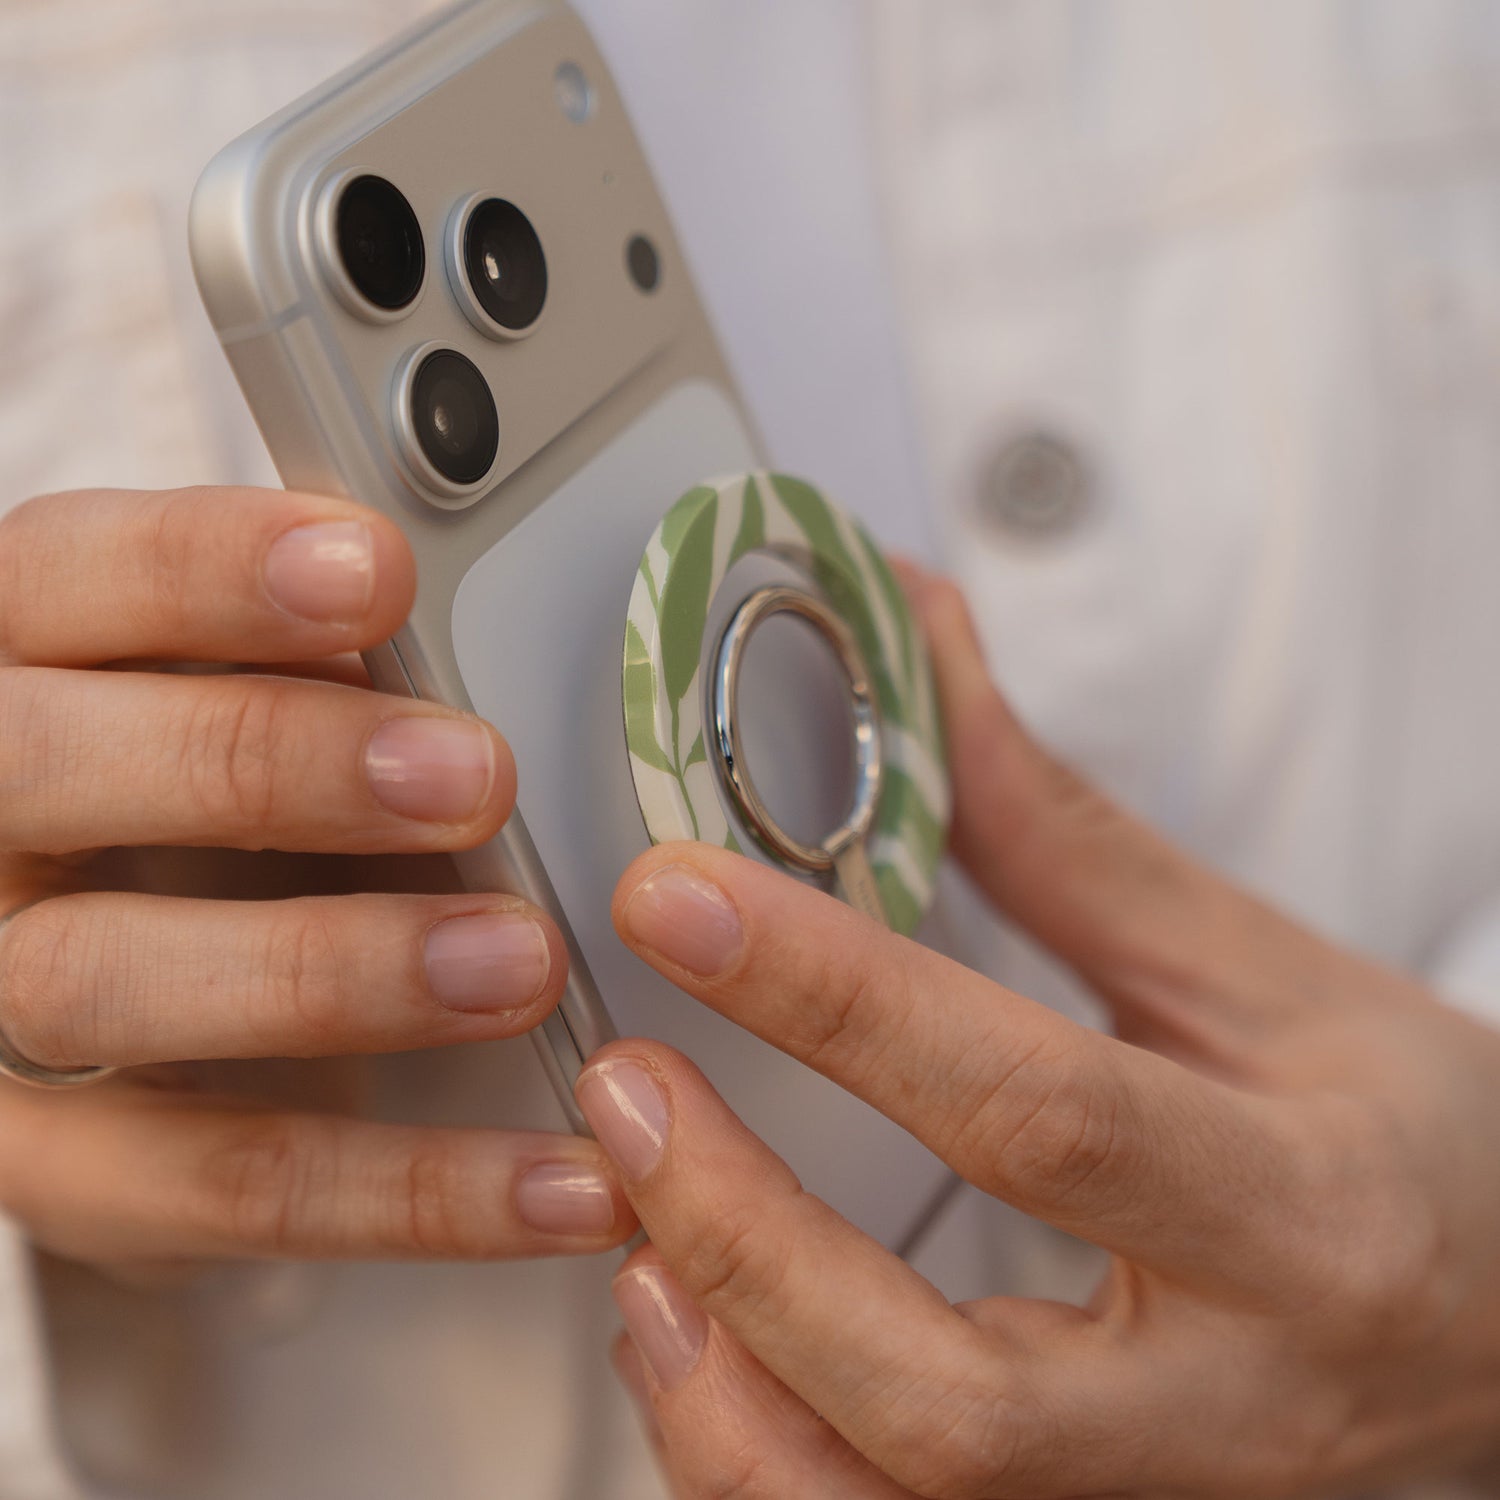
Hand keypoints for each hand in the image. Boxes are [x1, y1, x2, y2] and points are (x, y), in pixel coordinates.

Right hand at [0, 486, 633, 1276]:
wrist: (136, 994)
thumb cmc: (219, 797)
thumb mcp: (253, 697)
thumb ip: (317, 664)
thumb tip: (457, 649)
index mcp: (22, 661)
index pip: (72, 576)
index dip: (211, 568)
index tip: (374, 569)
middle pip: (51, 767)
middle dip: (270, 764)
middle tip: (470, 777)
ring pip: (107, 981)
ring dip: (333, 973)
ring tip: (520, 964)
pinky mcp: (57, 1165)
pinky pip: (222, 1186)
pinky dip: (410, 1190)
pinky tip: (562, 1178)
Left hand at [583, 567, 1499, 1497]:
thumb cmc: (1414, 1139)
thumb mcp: (1260, 971)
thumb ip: (1060, 839)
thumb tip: (921, 667)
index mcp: (1298, 1210)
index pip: (1036, 1114)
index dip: (837, 1002)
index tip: (685, 901)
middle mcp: (1228, 1400)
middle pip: (952, 1399)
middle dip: (747, 1243)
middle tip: (623, 1093)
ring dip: (723, 1394)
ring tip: (632, 1233)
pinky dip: (755, 1458)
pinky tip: (694, 1337)